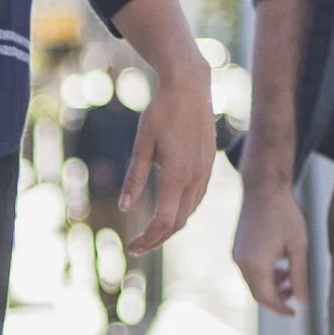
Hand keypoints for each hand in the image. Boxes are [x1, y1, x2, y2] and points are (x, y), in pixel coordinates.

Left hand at [120, 65, 216, 254]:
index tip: (131, 246)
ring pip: (189, 212)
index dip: (147, 238)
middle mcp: (195, 178)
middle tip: (136, 247)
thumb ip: (134, 177)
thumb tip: (124, 208)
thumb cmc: (161, 112)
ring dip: (170, 227)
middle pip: (178, 222)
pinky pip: (197, 199)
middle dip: (157, 239)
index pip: (164, 220)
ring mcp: (205, 172)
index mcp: (177, 175)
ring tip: (149, 234)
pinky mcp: (209, 165)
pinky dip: (182, 212)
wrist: (190, 87)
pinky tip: (169, 211)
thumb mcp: (142, 144)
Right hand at [234, 177, 309, 315]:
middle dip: (276, 299)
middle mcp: (242, 263)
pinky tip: (280, 266)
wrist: (263, 188)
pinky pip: (249, 271)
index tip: (295, 313)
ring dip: (271, 286)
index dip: (282, 308)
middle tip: (296, 295)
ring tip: (291, 277)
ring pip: (254, 283)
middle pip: (258, 294)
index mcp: (256, 265)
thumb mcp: (299, 246)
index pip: (268, 298)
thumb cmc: (284, 214)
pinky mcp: (238, 248)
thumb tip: (303, 301)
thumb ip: (300, 276)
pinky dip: (264, 275)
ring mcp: (237, 255)